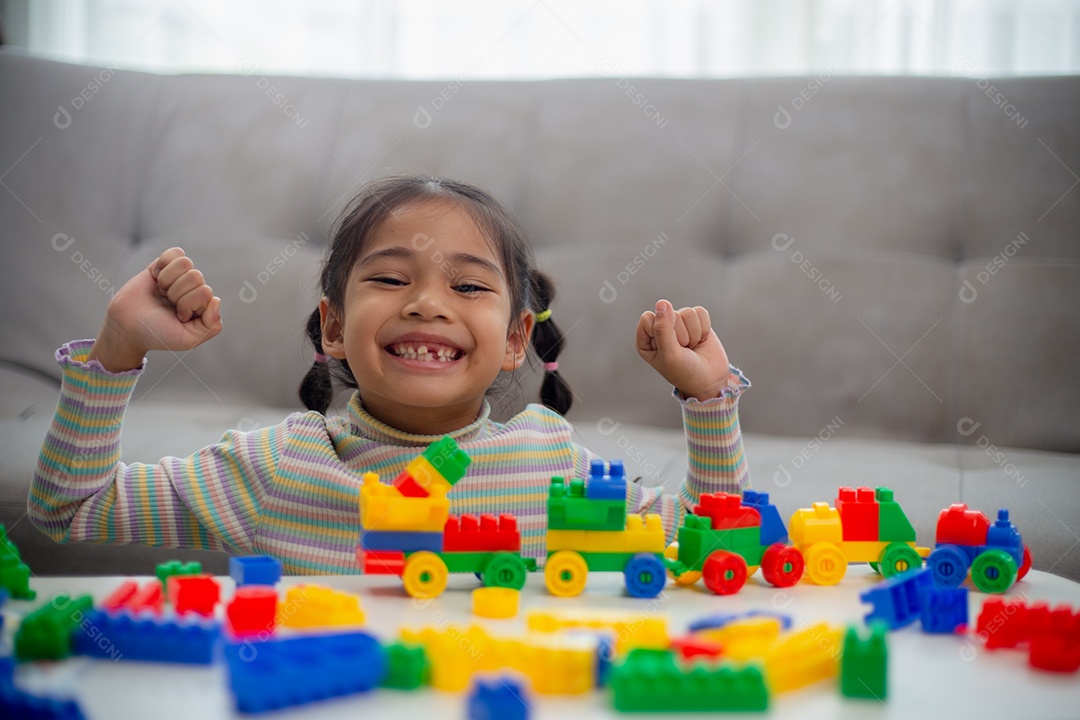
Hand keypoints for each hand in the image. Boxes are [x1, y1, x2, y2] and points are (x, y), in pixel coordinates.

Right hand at [89, 248, 221, 371]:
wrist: (127, 327)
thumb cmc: (158, 335)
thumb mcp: (189, 339)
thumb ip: (212, 325)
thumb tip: (216, 300)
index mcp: (205, 306)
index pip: (206, 292)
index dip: (187, 305)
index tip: (177, 317)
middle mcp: (195, 290)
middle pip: (196, 276)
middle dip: (176, 294)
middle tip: (167, 305)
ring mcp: (181, 277)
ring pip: (185, 263)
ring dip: (168, 280)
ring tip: (162, 293)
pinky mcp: (165, 266)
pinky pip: (175, 253)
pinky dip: (163, 265)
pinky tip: (157, 278)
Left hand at [635, 299, 730, 399]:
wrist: (710, 380)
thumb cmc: (685, 372)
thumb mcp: (669, 355)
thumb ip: (663, 329)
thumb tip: (662, 303)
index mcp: (646, 339)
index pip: (648, 318)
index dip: (662, 332)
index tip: (669, 348)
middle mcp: (660, 329)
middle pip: (670, 314)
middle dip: (681, 335)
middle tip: (684, 351)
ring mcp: (679, 324)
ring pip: (686, 312)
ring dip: (693, 333)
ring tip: (692, 347)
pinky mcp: (695, 321)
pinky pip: (700, 312)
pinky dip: (704, 329)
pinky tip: (701, 341)